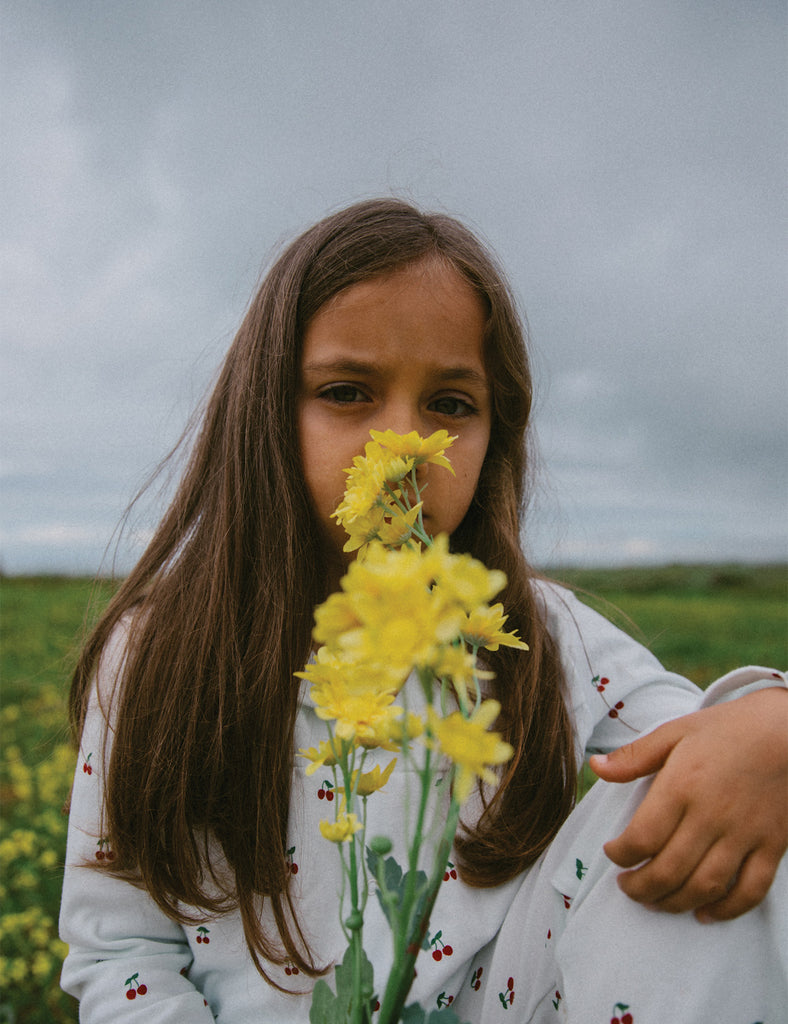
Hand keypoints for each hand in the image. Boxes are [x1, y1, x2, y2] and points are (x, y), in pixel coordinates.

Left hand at [589, 686, 787, 921]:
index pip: (642, 837)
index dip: (620, 855)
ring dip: (674, 903)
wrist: (786, 730)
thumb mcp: (675, 732)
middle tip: (627, 888)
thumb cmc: (726, 730)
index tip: (613, 853)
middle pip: (668, 871)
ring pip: (704, 887)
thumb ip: (634, 756)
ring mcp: (744, 835)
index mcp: (682, 786)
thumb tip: (595, 767)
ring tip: (655, 902)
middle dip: (640, 888)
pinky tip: (705, 913)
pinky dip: (726, 910)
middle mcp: (711, 816)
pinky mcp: (772, 846)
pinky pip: (750, 891)